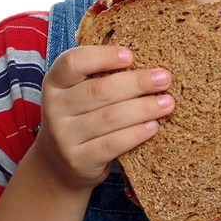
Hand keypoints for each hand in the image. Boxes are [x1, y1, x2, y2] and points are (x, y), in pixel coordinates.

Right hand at [32, 46, 174, 191]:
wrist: (59, 164)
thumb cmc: (81, 116)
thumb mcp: (80, 92)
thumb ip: (103, 76)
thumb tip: (150, 65)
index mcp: (55, 82)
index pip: (73, 62)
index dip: (102, 56)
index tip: (131, 55)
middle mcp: (54, 108)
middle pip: (99, 90)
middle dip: (136, 83)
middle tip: (164, 79)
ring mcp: (64, 136)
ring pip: (109, 118)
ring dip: (143, 108)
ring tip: (167, 103)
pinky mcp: (78, 160)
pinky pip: (111, 144)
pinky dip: (135, 134)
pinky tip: (152, 126)